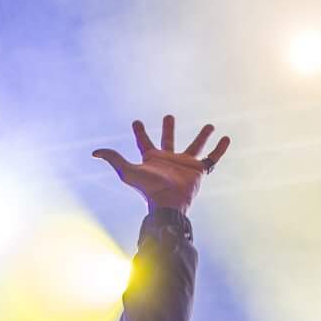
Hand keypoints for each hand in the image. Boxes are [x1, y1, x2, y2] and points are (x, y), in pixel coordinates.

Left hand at [92, 115, 229, 212]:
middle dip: (168, 128)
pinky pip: (212, 158)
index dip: (139, 132)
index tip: (136, 122)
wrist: (168, 203)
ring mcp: (185, 165)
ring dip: (202, 136)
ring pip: (195, 146)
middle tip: (169, 116)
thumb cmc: (148, 189)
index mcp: (152, 159)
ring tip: (210, 126)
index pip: (144, 142)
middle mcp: (169, 160)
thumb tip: (94, 152)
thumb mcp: (127, 171)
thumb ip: (113, 159)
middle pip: (169, 140)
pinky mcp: (198, 171)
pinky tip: (226, 139)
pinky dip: (220, 149)